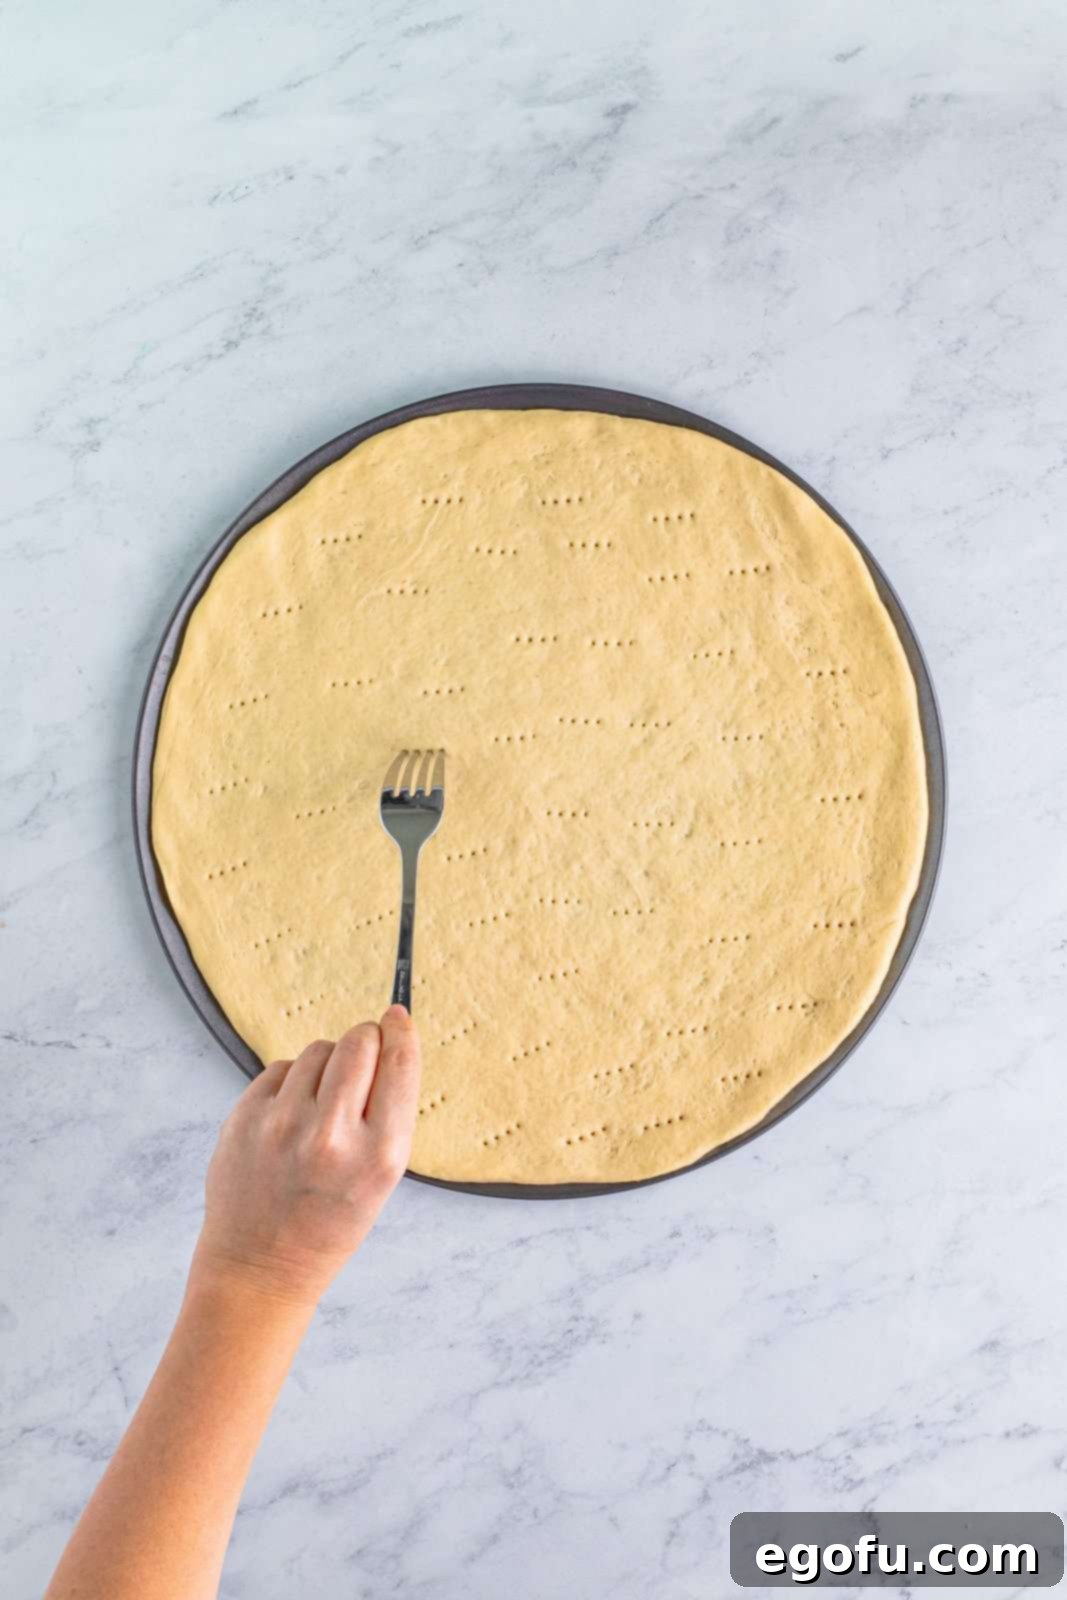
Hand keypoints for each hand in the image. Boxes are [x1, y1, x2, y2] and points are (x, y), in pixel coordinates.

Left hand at [190, 1006, 420, 1307]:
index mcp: (379, 1155)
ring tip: (322, 1104)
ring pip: (318, 1050)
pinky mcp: (245, 1119)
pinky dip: (291, 1082)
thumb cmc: (331, 1221)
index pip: (399, 1064)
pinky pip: (281, 1068)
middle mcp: (332, 1137)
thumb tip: (389, 1033)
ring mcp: (282, 1125)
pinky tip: (291, 1117)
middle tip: (363, 1059)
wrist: (261, 1268)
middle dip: (365, 1041)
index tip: (397, 1015)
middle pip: (358, 1043)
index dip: (401, 1031)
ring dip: (327, 1064)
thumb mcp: (381, 1177)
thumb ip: (388, 1111)